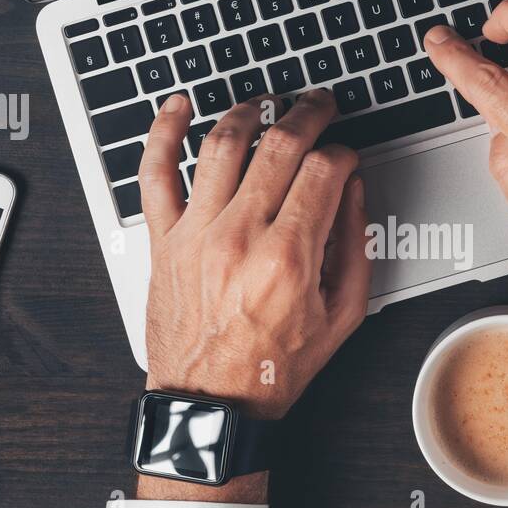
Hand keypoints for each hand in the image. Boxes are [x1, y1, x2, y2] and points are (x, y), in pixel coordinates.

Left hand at [133, 90, 370, 499]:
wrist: (212, 404)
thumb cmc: (272, 367)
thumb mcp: (341, 316)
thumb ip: (354, 247)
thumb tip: (353, 191)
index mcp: (288, 258)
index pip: (323, 171)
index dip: (342, 152)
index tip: (346, 157)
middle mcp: (239, 238)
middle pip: (278, 146)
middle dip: (308, 114)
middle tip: (320, 105)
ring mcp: (196, 234)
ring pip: (221, 145)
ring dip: (248, 112)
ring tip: (266, 103)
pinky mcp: (164, 240)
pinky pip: (153, 174)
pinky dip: (162, 132)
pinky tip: (178, 107)